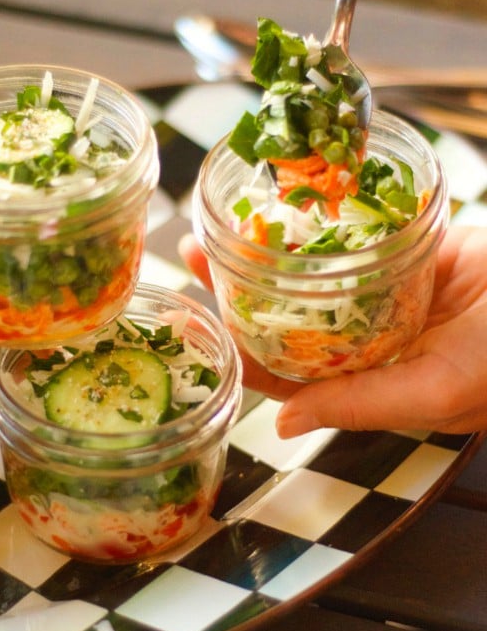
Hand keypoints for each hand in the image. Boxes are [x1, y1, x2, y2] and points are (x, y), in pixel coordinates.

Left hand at [179, 227, 486, 434]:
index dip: (237, 349)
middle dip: (239, 288)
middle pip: (288, 318)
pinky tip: (285, 204)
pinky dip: (319, 226)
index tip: (195, 315)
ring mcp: (386, 298)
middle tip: (194, 249)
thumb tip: (280, 426)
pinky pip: (352, 241)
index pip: (285, 374)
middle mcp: (370, 344)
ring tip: (222, 219)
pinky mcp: (407, 256)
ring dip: (270, 251)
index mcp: (370, 386)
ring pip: (315, 277)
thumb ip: (360, 406)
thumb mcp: (435, 391)